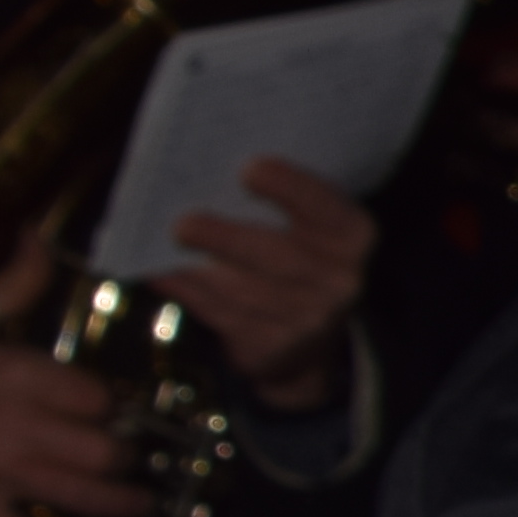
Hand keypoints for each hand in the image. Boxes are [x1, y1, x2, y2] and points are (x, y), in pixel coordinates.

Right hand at [0, 234, 137, 516]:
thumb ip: (12, 283)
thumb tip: (39, 237)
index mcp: (16, 371)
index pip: (99, 397)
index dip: (112, 409)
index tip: (115, 416)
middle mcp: (14, 422)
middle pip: (103, 450)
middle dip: (124, 460)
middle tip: (130, 464)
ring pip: (79, 495)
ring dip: (117, 508)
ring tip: (135, 510)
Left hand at [157, 159, 374, 405]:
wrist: (312, 336)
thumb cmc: (300, 254)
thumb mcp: (312, 225)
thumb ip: (283, 198)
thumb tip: (212, 170)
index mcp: (353, 236)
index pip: (326, 209)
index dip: (291, 188)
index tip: (249, 170)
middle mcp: (338, 281)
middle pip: (279, 258)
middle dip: (227, 239)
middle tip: (183, 224)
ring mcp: (306, 320)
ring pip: (243, 292)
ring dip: (197, 269)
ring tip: (165, 242)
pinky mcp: (269, 347)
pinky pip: (221, 316)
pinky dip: (187, 292)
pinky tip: (164, 273)